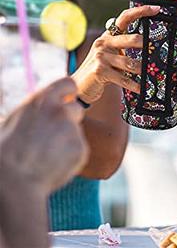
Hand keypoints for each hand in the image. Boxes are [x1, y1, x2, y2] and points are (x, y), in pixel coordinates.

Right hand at [0, 77, 88, 194]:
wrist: (13, 181)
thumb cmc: (7, 151)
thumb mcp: (16, 119)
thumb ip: (38, 109)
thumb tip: (49, 105)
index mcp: (42, 100)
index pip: (68, 83)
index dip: (69, 92)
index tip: (68, 98)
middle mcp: (61, 111)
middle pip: (76, 108)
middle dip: (69, 119)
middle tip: (53, 135)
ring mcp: (73, 130)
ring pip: (76, 131)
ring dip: (68, 139)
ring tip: (47, 154)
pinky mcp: (81, 148)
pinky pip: (79, 150)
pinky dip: (71, 156)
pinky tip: (53, 165)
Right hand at [72, 5, 159, 102]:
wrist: (80, 85)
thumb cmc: (100, 68)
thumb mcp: (110, 53)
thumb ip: (123, 46)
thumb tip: (149, 45)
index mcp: (108, 36)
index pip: (124, 18)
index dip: (141, 11)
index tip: (157, 9)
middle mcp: (103, 43)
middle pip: (130, 39)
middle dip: (144, 44)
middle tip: (154, 49)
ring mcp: (101, 57)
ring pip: (130, 63)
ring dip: (141, 69)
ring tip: (148, 72)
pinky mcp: (100, 72)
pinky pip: (123, 79)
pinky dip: (134, 85)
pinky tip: (141, 89)